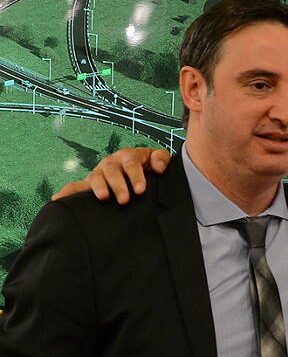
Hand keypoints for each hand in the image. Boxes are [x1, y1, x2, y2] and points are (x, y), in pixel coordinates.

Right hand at [53, 146, 170, 203]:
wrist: (141, 170)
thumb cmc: (148, 165)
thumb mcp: (157, 158)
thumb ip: (161, 158)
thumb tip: (158, 167)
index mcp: (127, 156)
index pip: (131, 163)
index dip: (135, 176)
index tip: (140, 189)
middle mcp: (111, 163)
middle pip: (111, 171)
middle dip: (118, 184)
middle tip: (125, 199)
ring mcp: (99, 173)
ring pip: (95, 177)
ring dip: (99, 187)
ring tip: (104, 197)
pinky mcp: (89, 184)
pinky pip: (75, 186)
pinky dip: (66, 192)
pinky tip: (57, 200)